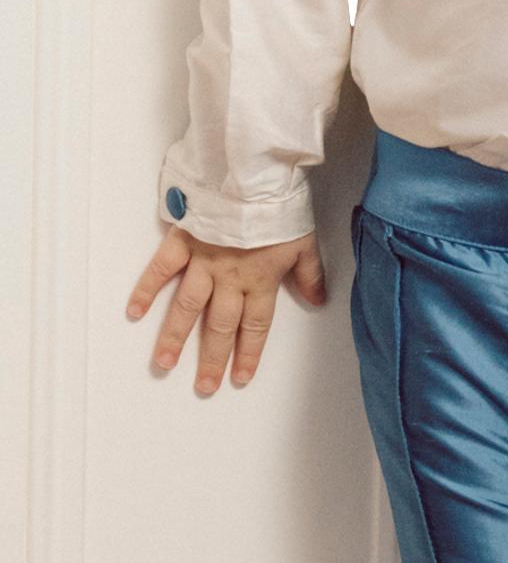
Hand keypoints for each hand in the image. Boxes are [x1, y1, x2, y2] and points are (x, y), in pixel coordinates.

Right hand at [126, 226, 327, 394]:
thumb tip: (319, 300)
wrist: (254, 176)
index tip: (240, 378)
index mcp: (260, 279)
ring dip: (175, 337)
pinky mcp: (182, 241)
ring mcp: (203, 261)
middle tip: (204, 386)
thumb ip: (310, 274)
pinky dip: (146, 290)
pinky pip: (161, 269)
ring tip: (164, 363)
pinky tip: (135, 312)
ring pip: (187, 306)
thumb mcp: (304, 241)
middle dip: (212, 358)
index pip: (255, 326)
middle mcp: (229, 277)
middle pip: (220, 325)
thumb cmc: (280, 206)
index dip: (249, 353)